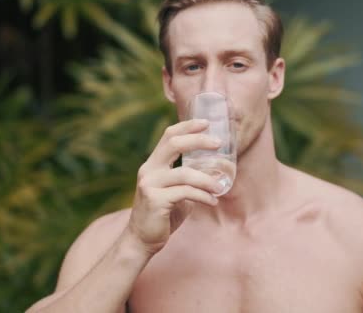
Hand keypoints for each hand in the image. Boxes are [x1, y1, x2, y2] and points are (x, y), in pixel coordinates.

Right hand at [125, 119, 223, 255]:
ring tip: (220, 187)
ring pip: (184, 173)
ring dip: (207, 179)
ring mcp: (150, 184)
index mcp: (153, 164)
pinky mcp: (155, 200)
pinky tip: (212, 201)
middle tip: (218, 144)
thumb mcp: (175, 191)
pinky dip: (202, 196)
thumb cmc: (163, 215)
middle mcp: (149, 170)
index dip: (188, 126)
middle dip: (198, 140)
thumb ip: (187, 179)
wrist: (142, 240)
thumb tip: (215, 171)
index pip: (169, 136)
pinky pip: (185, 193)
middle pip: (174, 144)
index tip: (207, 123)